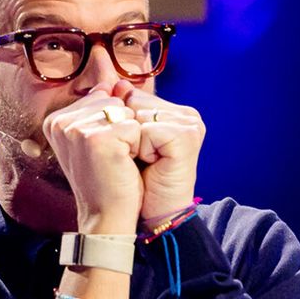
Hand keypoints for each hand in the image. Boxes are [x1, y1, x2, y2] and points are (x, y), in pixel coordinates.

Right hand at [41, 89, 144, 231]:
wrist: (106, 216)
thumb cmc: (106, 180)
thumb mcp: (97, 140)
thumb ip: (100, 109)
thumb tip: (117, 82)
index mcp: (55, 120)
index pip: (100, 96)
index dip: (112, 123)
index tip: (103, 151)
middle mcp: (60, 121)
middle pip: (112, 100)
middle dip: (122, 127)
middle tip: (111, 158)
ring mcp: (76, 128)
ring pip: (123, 111)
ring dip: (129, 136)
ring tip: (116, 160)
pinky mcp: (97, 138)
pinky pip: (133, 125)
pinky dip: (136, 145)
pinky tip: (122, 164)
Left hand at [111, 80, 203, 223]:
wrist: (152, 215)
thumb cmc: (136, 181)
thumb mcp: (125, 141)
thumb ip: (120, 111)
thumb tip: (110, 84)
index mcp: (173, 111)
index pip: (132, 96)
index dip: (120, 124)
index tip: (130, 149)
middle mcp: (185, 114)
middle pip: (133, 101)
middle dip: (125, 132)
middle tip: (137, 158)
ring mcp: (189, 123)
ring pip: (138, 115)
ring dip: (131, 143)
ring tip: (145, 162)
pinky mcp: (187, 135)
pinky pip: (146, 130)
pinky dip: (141, 149)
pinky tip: (152, 164)